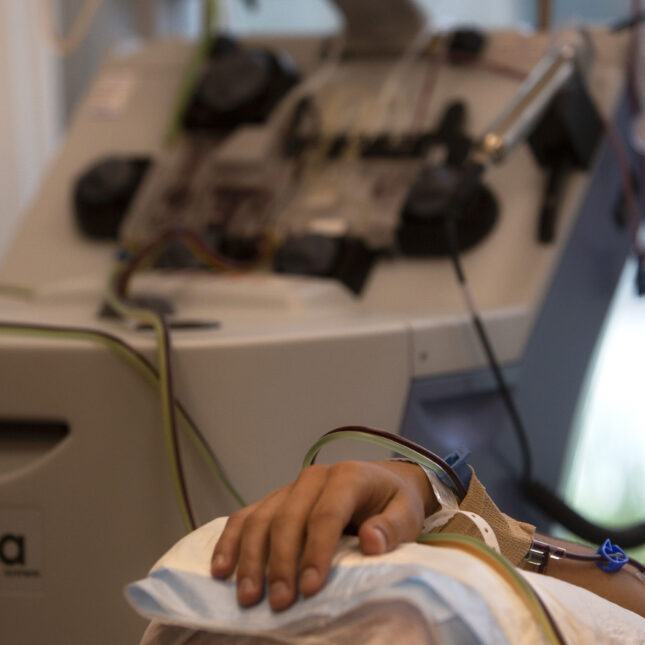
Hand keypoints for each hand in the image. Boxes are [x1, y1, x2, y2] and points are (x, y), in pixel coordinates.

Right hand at [211, 460, 436, 610]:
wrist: (380, 482)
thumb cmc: (394, 502)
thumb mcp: (406, 512)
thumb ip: (393, 527)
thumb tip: (371, 541)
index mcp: (347, 477)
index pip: (326, 514)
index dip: (316, 551)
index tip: (310, 588)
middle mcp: (313, 478)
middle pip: (288, 518)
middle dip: (281, 562)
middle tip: (279, 602)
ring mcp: (289, 488)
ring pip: (261, 518)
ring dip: (251, 558)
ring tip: (248, 596)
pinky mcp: (275, 500)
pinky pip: (246, 517)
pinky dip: (231, 541)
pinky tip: (221, 569)